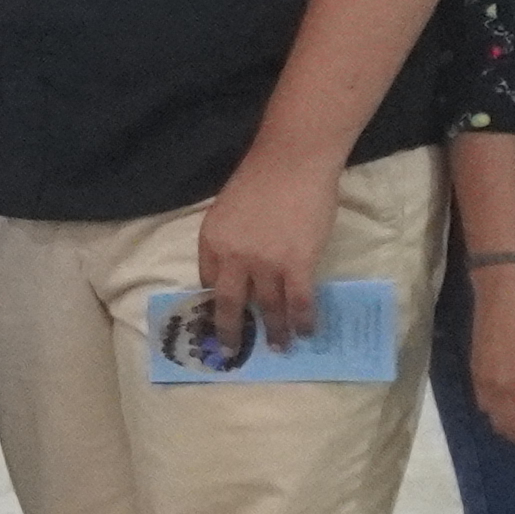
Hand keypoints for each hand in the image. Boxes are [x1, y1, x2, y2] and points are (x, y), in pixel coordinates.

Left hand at [189, 154, 333, 364]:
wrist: (293, 161)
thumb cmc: (262, 176)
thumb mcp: (228, 207)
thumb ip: (231, 237)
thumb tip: (242, 263)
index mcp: (211, 240)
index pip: (208, 279)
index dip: (216, 298)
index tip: (222, 313)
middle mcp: (232, 258)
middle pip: (229, 303)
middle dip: (229, 332)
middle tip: (230, 352)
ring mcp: (265, 264)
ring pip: (267, 308)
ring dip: (274, 332)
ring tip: (279, 349)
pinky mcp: (296, 265)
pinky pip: (298, 302)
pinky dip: (302, 321)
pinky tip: (306, 333)